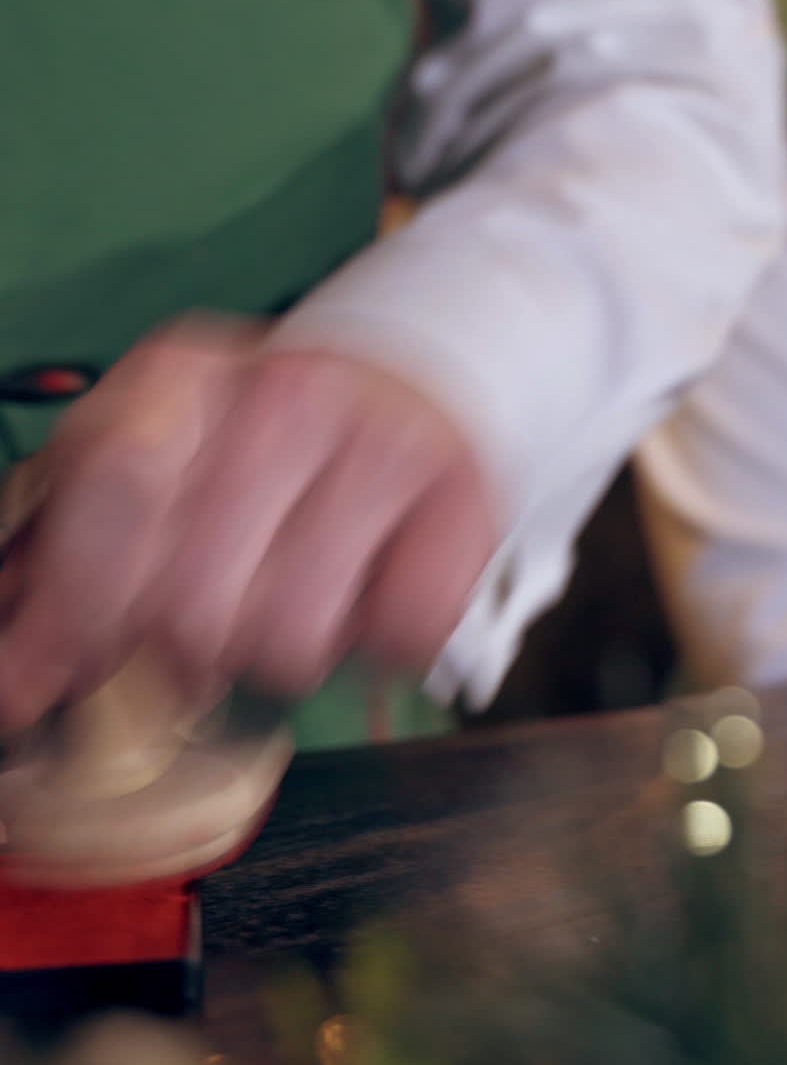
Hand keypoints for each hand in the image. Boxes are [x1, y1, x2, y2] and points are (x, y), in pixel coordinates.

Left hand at [0, 318, 498, 729]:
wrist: (411, 388)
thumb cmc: (270, 448)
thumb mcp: (157, 473)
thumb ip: (73, 570)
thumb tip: (16, 689)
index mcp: (185, 375)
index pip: (112, 492)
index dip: (81, 608)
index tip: (72, 669)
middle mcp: (290, 396)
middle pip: (192, 604)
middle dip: (186, 651)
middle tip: (209, 631)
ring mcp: (387, 446)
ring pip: (292, 639)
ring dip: (280, 656)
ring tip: (290, 609)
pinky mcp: (465, 502)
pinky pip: (400, 636)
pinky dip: (378, 645)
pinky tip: (366, 597)